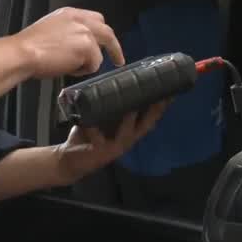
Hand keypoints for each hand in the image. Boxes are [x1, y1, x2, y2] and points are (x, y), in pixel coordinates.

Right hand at [14, 7, 124, 78]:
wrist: (23, 52)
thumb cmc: (29, 46)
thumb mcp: (50, 30)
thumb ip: (67, 33)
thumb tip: (75, 47)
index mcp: (70, 14)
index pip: (95, 20)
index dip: (101, 33)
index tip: (104, 43)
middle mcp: (80, 20)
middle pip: (107, 32)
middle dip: (114, 47)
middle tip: (118, 59)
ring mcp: (85, 33)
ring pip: (98, 53)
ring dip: (87, 64)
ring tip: (68, 67)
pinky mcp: (87, 48)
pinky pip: (93, 65)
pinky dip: (82, 71)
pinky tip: (67, 68)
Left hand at [54, 100, 168, 184]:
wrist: (71, 160)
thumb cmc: (88, 136)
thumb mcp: (101, 119)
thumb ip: (109, 105)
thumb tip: (113, 81)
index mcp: (129, 131)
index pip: (149, 118)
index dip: (160, 107)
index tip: (170, 93)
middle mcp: (126, 140)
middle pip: (145, 126)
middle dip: (154, 112)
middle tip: (161, 96)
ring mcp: (114, 147)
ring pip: (127, 133)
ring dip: (130, 121)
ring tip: (133, 108)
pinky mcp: (99, 152)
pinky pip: (96, 138)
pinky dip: (92, 129)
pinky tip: (89, 123)